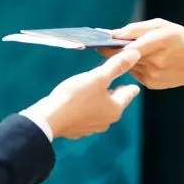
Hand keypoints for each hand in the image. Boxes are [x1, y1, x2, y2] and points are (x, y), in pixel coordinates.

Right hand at [25, 49, 140, 139]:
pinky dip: (85, 107)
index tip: (129, 74)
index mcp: (115, 109)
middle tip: (111, 76)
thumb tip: (136, 54)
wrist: (47, 119)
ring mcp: (91, 127)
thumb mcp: (98, 77)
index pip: (130, 92)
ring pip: (100, 108)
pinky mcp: (77, 129)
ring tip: (94, 86)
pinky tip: (78, 100)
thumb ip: (117, 66)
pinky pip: (86, 115)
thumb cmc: (75, 97)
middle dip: (113, 89)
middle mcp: (106, 121)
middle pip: (116, 101)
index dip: (129, 81)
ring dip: (98, 98)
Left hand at [111, 18, 183, 89]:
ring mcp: (152, 75)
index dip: (110, 46)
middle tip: (104, 44)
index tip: (97, 42)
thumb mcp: (163, 26)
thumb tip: (113, 34)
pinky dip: (135, 66)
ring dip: (125, 58)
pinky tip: (146, 61)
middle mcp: (155, 61)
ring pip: (128, 65)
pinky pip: (134, 72)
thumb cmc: (179, 40)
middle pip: (125, 57)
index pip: (128, 47)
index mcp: (160, 42)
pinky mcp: (150, 84)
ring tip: (131, 50)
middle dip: (115, 51)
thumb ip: (137, 29)